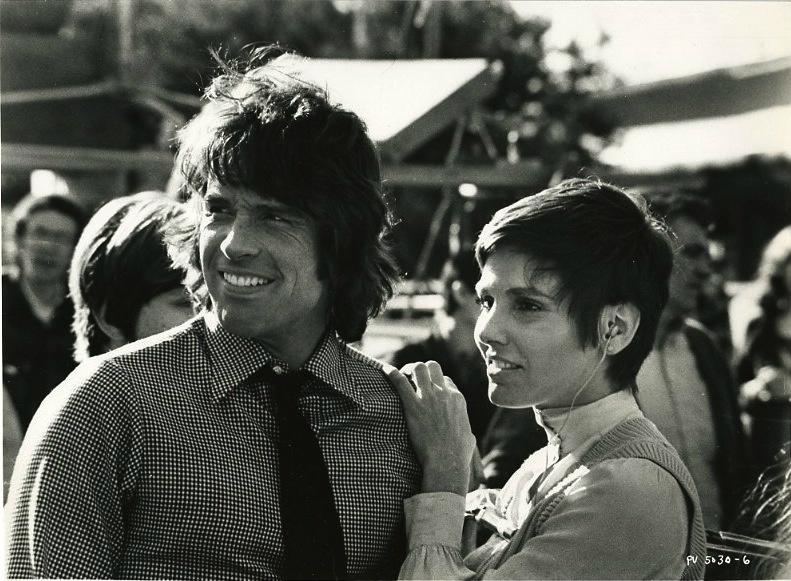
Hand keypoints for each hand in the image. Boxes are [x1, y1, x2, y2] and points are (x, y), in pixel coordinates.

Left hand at [385, 361, 475, 495]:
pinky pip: (400, 382)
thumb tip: (469, 437)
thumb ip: (467, 431)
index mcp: (457, 399)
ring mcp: (429, 398)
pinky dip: (391, 374)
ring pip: (419, 368)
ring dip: (409, 369)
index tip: (428, 390)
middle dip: (423, 369)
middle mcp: (444, 393)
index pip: (446, 379)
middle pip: (433, 367)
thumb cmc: (458, 454)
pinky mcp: (413, 406)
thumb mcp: (469, 438)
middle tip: (412, 377)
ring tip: (402, 375)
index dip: (435, 382)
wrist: (446, 460)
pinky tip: (385, 370)